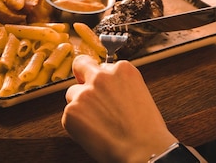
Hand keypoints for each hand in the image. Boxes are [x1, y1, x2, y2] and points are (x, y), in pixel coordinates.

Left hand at [61, 54, 175, 162]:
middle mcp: (101, 76)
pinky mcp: (72, 111)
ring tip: (97, 124)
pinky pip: (69, 115)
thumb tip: (104, 89)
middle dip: (81, 75)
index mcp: (122, 69)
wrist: (144, 152)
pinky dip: (77, 125)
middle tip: (84, 89)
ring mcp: (85, 92)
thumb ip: (119, 85)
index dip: (102, 79)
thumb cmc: (146, 130)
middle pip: (81, 65)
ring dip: (80, 105)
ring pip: (73, 93)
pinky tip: (94, 134)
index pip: (103, 66)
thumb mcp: (139, 94)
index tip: (103, 88)